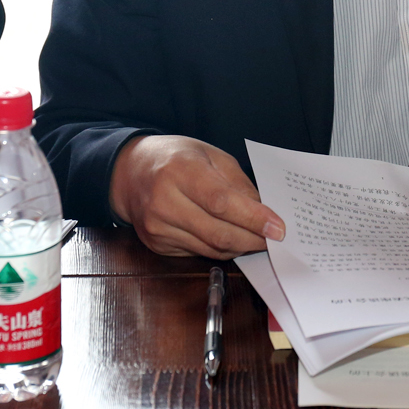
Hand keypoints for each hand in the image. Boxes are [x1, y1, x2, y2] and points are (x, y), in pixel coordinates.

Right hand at [109, 135, 284, 257]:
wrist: (130, 172)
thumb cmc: (175, 158)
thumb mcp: (210, 155)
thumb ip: (237, 182)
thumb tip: (264, 211)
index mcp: (180, 170)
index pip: (222, 202)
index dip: (253, 218)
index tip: (278, 228)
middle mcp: (165, 201)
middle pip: (218, 232)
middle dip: (253, 239)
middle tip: (274, 239)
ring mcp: (157, 227)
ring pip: (210, 249)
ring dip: (239, 247)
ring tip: (256, 239)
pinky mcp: (156, 244)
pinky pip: (198, 253)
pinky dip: (220, 249)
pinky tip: (230, 239)